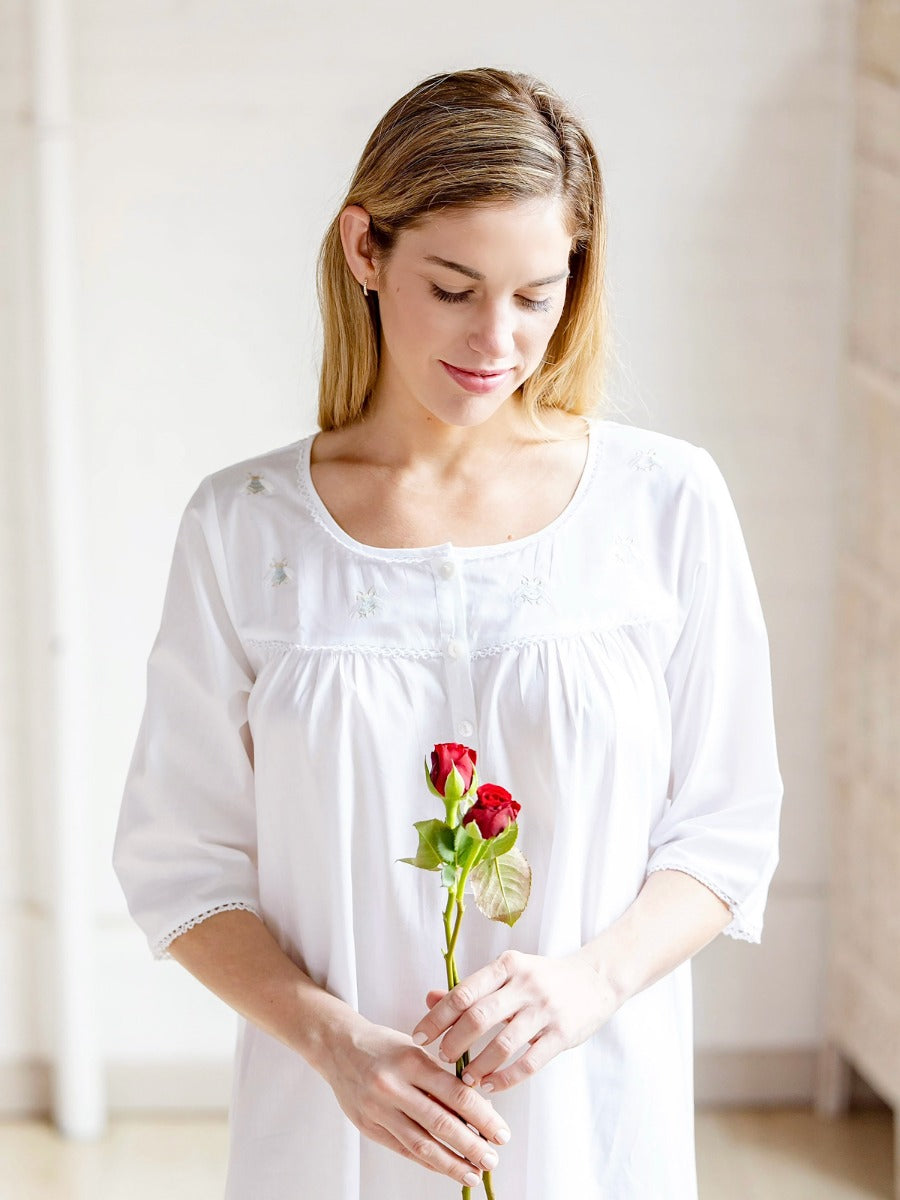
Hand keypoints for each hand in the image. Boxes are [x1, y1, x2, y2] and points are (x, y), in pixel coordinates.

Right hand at [322, 1015, 510, 1187]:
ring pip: (421, 1144)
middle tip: (492, 1160)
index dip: (483, 1117)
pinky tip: (445, 1168)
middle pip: (441, 1123)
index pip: (456, 1094)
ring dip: (451, 1163)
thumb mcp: (416, 1051)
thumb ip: (443, 1079)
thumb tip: (479, 1111)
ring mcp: (378, 1109)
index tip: (501, 1134)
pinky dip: (427, 1161)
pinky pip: (403, 1149)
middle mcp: (394, 1086)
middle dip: (471, 1146)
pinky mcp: (368, 1126)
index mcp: (412, 1061)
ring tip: (472, 1174)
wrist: (337, 1047)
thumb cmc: (385, 1047)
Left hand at [411, 948, 620, 1093]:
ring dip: (478, 1065)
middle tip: (440, 1058)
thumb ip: (470, 987)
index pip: (463, 992)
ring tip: (464, 1079)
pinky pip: (529, 1062)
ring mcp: (545, 1009)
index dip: (437, 1017)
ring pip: (502, 1043)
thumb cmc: (541, 978)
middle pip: (478, 1016)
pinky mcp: (562, 1034)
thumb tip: (429, 999)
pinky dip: (505, 1078)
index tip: (419, 1036)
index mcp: (506, 965)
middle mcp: (524, 984)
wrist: (595, 979)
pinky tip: (491, 1086)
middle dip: (454, 1042)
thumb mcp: (507, 973)